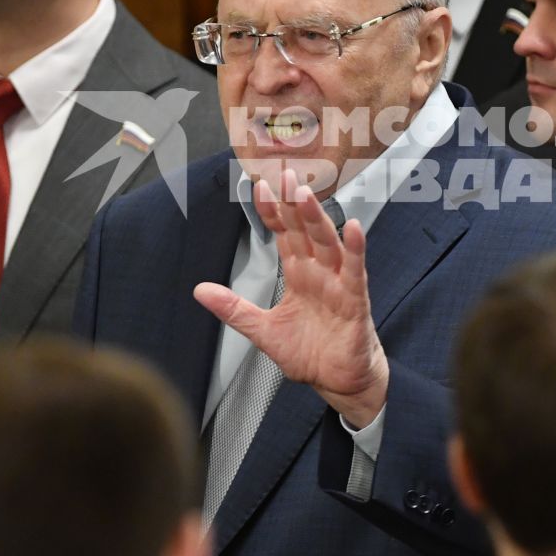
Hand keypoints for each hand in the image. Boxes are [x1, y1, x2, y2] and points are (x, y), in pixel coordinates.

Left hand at [194, 168, 390, 426]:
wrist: (338, 382)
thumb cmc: (310, 354)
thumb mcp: (262, 331)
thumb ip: (234, 309)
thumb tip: (200, 290)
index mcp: (298, 275)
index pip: (283, 234)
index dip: (272, 211)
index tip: (260, 186)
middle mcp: (318, 273)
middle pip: (304, 230)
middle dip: (293, 202)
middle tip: (284, 172)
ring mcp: (338, 284)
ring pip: (327, 243)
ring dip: (316, 218)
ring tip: (304, 194)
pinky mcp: (355, 301)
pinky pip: (355, 271)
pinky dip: (355, 249)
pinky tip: (352, 228)